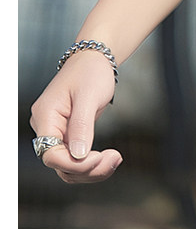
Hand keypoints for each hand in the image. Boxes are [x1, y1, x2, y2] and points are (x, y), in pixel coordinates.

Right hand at [29, 51, 122, 183]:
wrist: (95, 59)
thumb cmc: (91, 71)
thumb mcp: (88, 96)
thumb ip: (81, 126)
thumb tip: (77, 155)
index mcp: (45, 116)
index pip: (51, 154)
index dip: (74, 164)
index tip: (99, 158)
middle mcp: (46, 127)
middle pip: (60, 165)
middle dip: (88, 169)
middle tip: (116, 159)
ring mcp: (56, 132)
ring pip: (68, 166)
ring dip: (92, 170)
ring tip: (116, 159)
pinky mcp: (68, 134)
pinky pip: (76, 158)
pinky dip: (93, 162)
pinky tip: (110, 157)